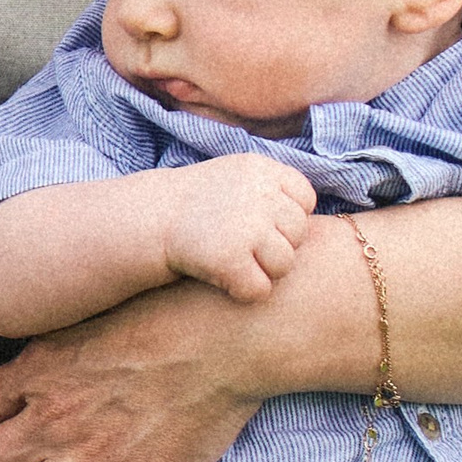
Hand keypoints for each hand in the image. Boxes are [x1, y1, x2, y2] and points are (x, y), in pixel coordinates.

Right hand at [170, 154, 318, 303]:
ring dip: (264, 271)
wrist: (150, 219)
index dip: (288, 218)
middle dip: (277, 246)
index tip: (263, 225)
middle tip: (246, 248)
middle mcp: (260, 196)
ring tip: (238, 263)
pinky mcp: (230, 260)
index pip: (305, 200)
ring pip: (285, 264)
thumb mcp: (238, 174)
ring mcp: (246, 228)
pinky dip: (245, 291)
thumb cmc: (197, 203)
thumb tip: (311, 211)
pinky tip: (226, 280)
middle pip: (298, 235)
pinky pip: (260, 289)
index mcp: (264, 171)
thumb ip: (274, 187)